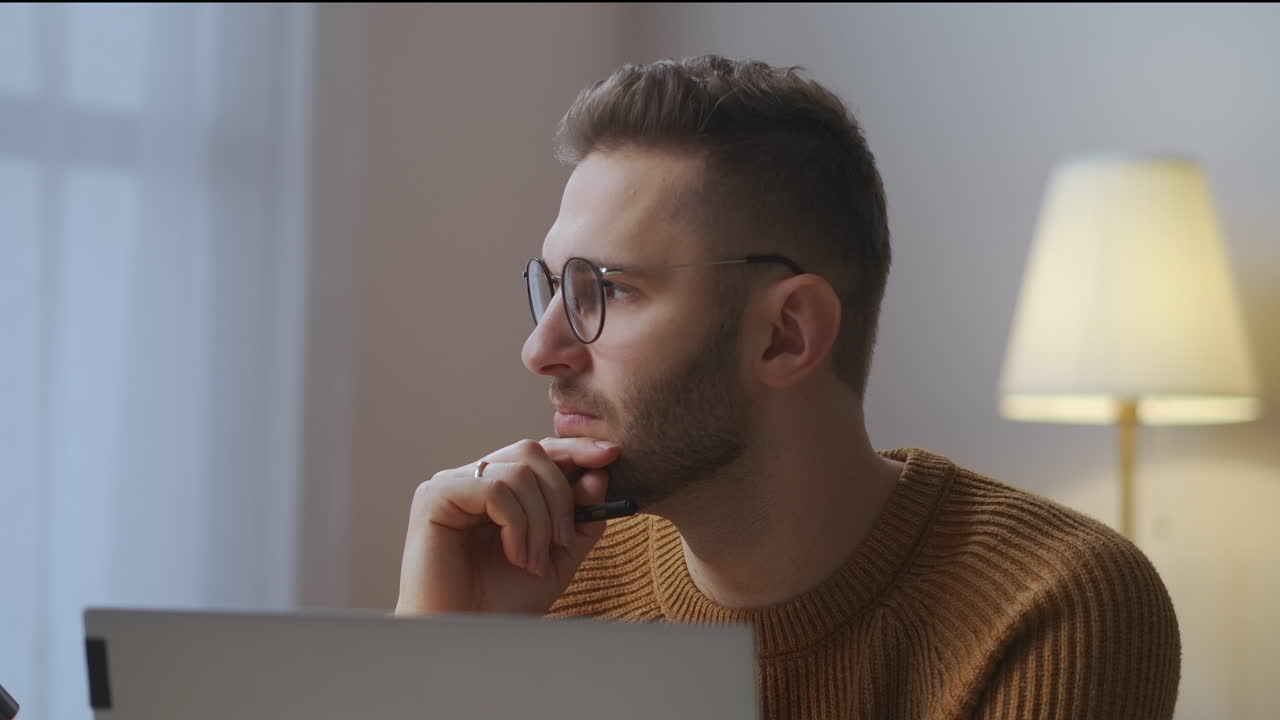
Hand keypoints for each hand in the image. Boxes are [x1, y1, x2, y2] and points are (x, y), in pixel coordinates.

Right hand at [395, 437, 620, 615]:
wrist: (468, 636)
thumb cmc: (503, 601)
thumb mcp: (559, 557)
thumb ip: (581, 518)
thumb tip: (598, 475)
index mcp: (499, 488)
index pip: (539, 453)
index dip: (575, 450)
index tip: (611, 455)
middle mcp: (474, 480)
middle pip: (532, 453)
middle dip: (561, 496)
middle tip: (564, 542)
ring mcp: (452, 485)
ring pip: (518, 471)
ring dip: (539, 520)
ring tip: (533, 560)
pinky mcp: (434, 496)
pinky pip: (494, 489)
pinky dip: (516, 523)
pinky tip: (514, 555)